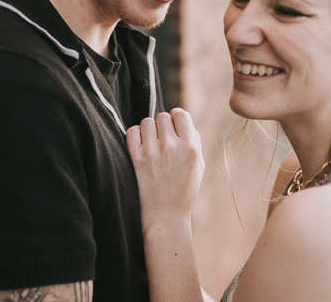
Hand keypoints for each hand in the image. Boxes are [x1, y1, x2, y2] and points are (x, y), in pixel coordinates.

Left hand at [126, 108, 204, 228]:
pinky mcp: (137, 158)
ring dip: (149, 130)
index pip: (180, 113)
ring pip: (147, 121)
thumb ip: (193, 139)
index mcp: (191, 147)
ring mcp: (153, 151)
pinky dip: (135, 136)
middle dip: (163, 125)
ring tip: (152, 143)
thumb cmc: (184, 190)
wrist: (167, 216)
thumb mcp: (199, 164)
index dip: (176, 118)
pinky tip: (141, 147)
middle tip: (163, 139)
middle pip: (162, 116)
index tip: (174, 128)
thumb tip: (181, 118)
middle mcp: (172, 146)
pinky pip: (132, 131)